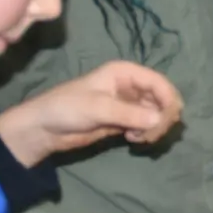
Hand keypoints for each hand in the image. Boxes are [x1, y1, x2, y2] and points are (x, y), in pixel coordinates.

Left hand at [0, 61, 182, 166]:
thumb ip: (130, 113)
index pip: (159, 83)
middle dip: (162, 118)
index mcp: (125, 73)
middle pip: (163, 99)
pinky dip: (146, 134)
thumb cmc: (67, 108)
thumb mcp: (98, 108)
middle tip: (149, 134)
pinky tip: (131, 139)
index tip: (165, 121)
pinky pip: (147, 126)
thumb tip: (161, 119)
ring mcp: (130, 104)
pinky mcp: (126, 121)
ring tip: (137, 138)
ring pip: (158, 114)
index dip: (168, 100)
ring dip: (154, 128)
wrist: (44, 129)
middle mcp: (131, 86)